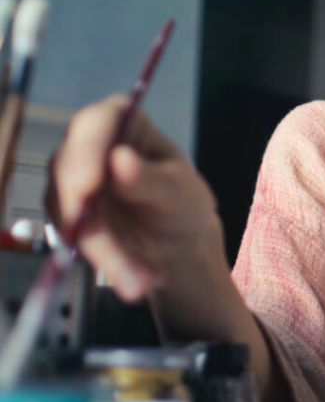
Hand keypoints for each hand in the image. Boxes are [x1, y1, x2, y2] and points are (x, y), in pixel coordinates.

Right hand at [47, 95, 223, 301]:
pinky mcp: (66, 216)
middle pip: (69, 172)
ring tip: (140, 281)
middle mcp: (86, 146)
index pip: (93, 124)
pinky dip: (104, 264)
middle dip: (89, 217)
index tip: (88, 186)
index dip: (85, 153)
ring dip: (103, 253)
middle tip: (110, 253)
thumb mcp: (177, 188)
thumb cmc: (181, 199)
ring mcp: (71, 181)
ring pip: (68, 214)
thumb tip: (119, 161)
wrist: (177, 239)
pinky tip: (136, 278)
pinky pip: (73, 240)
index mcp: (119, 121)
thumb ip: (149, 177)